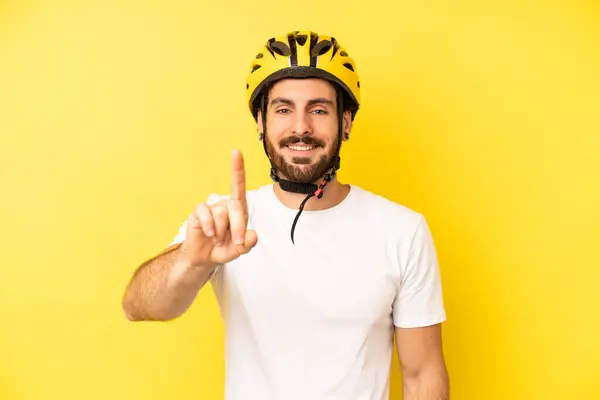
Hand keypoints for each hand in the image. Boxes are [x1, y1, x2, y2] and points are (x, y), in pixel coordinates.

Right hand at [181, 149, 257, 267]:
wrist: (204, 257)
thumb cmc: (224, 247)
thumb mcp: (239, 249)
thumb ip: (248, 244)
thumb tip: (252, 235)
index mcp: (238, 208)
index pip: (238, 185)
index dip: (237, 168)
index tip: (235, 152)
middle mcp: (225, 204)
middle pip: (235, 206)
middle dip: (238, 226)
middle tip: (237, 242)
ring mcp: (211, 208)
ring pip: (221, 213)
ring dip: (221, 231)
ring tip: (217, 239)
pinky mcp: (198, 213)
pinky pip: (205, 214)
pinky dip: (209, 227)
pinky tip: (209, 234)